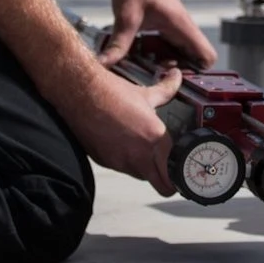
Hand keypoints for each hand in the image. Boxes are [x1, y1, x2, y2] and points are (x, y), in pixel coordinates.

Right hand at [59, 63, 184, 194]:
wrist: (79, 94)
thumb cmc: (111, 93)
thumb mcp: (145, 93)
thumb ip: (166, 89)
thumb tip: (177, 77)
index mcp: (154, 139)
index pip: (175, 173)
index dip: (182, 174)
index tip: (184, 169)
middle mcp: (139, 156)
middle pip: (161, 185)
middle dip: (168, 181)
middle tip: (171, 169)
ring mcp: (120, 162)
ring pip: (141, 176)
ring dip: (147, 168)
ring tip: (146, 150)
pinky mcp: (105, 162)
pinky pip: (122, 168)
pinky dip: (127, 161)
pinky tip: (124, 144)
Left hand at [104, 0, 217, 69]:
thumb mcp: (126, 17)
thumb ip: (119, 44)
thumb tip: (106, 64)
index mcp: (181, 25)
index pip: (206, 55)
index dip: (199, 73)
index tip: (180, 81)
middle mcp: (181, 26)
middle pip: (192, 58)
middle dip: (177, 71)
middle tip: (157, 77)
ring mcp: (173, 24)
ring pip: (177, 51)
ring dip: (164, 61)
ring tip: (145, 67)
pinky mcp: (163, 21)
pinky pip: (165, 42)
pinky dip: (155, 51)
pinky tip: (137, 52)